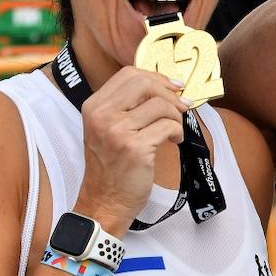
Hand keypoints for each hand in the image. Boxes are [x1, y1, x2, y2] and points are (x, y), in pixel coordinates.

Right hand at [72, 67, 188, 236]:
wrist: (104, 201)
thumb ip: (126, 106)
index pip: (128, 74)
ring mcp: (117, 132)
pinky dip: (177, 131)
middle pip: (144, 83)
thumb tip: (163, 85)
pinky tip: (174, 140)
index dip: (155, 77)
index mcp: (94, 107)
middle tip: (181, 105)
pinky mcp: (135, 148)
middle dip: (169, 93)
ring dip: (176, 116)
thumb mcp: (107, 129)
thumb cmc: (111, 166)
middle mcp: (102, 116)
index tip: (172, 87)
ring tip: (175, 129)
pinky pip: (167, 126)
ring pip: (161, 105)